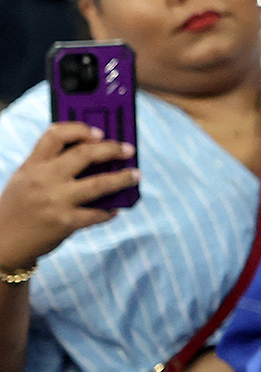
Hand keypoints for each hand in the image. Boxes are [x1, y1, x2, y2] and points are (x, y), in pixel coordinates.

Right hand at [0, 123, 136, 267]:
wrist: (3, 242)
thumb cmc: (19, 207)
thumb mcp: (25, 179)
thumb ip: (49, 166)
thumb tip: (95, 157)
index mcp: (32, 165)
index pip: (55, 135)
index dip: (80, 129)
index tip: (99, 132)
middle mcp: (43, 179)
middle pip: (84, 154)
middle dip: (111, 149)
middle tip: (128, 149)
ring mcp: (55, 201)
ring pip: (99, 183)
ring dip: (122, 178)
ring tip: (136, 175)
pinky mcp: (66, 223)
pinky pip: (97, 214)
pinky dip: (110, 211)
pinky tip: (116, 209)